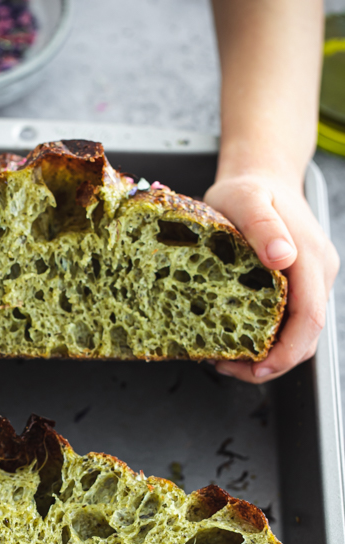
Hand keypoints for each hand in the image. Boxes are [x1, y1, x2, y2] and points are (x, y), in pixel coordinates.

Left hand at [204, 172, 338, 382]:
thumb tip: (282, 257)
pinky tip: (236, 338)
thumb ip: (263, 225)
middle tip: (227, 367)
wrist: (262, 175)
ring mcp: (311, 280)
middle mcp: (318, 273)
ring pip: (299, 334)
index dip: (285, 351)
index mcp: (309, 258)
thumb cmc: (248, 188)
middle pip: (306, 336)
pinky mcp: (299, 285)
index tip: (255, 368)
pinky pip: (290, 321)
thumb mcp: (245, 199)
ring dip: (267, 355)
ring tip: (226, 358)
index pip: (309, 318)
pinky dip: (266, 339)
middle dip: (271, 363)